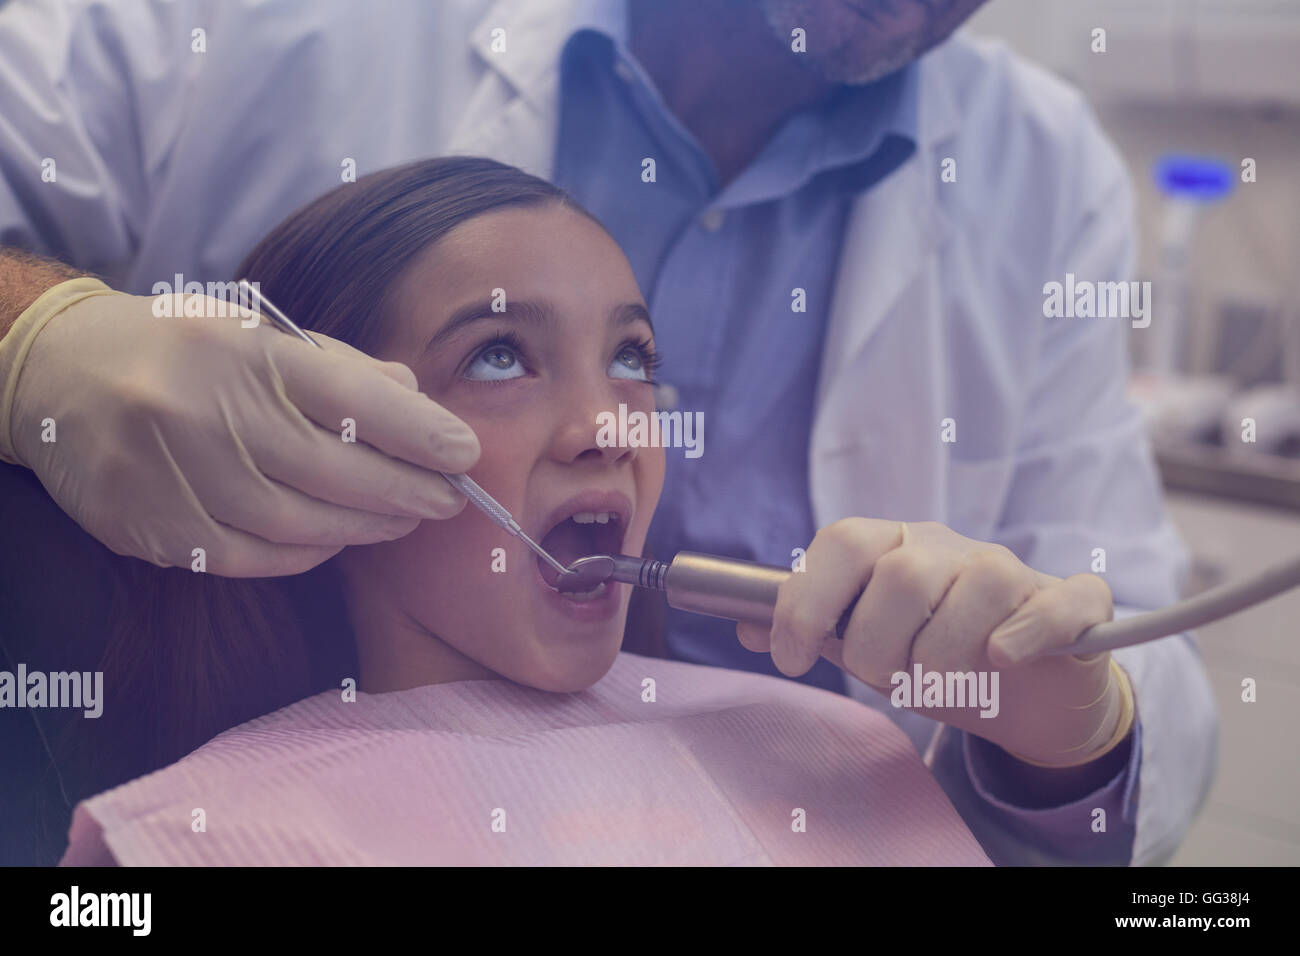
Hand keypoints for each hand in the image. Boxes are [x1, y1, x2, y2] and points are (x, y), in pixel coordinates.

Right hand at [11, 290, 479, 575]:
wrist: (57, 373)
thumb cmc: (183, 350)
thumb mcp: (257, 333)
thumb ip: (341, 369)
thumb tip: (419, 401)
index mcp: (240, 351)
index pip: (348, 397)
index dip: (417, 430)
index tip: (464, 453)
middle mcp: (204, 411)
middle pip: (334, 470)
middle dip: (406, 489)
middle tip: (448, 499)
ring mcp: (172, 475)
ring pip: (297, 522)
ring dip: (365, 527)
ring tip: (403, 520)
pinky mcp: (149, 527)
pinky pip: (252, 557)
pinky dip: (307, 553)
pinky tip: (337, 538)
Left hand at [737, 518, 1131, 767]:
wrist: (1026, 691)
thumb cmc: (936, 657)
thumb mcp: (866, 645)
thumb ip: (814, 632)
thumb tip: (745, 628)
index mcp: (894, 547)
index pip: (843, 542)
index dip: (806, 600)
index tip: (790, 659)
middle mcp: (950, 548)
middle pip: (901, 575)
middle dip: (876, 647)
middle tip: (883, 679)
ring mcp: (1013, 571)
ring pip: (974, 589)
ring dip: (943, 659)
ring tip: (938, 685)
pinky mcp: (1070, 604)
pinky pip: (1053, 605)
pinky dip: (1025, 635)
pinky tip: (1002, 660)